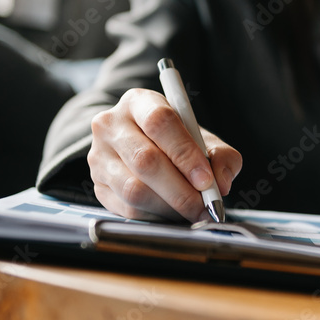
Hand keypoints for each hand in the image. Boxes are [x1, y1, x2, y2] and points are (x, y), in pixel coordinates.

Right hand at [88, 88, 241, 220]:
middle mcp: (111, 125)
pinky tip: (173, 213)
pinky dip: (156, 216)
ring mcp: (99, 156)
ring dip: (170, 207)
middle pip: (145, 160)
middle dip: (181, 190)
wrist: (144, 148)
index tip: (206, 180)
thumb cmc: (178, 142)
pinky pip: (127, 208)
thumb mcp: (204, 139)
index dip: (185, 154)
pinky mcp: (98, 185)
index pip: (159, 122)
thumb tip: (220, 183)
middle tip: (205, 206)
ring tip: (192, 211)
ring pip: (134, 188)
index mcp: (139, 102)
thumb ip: (222, 156)